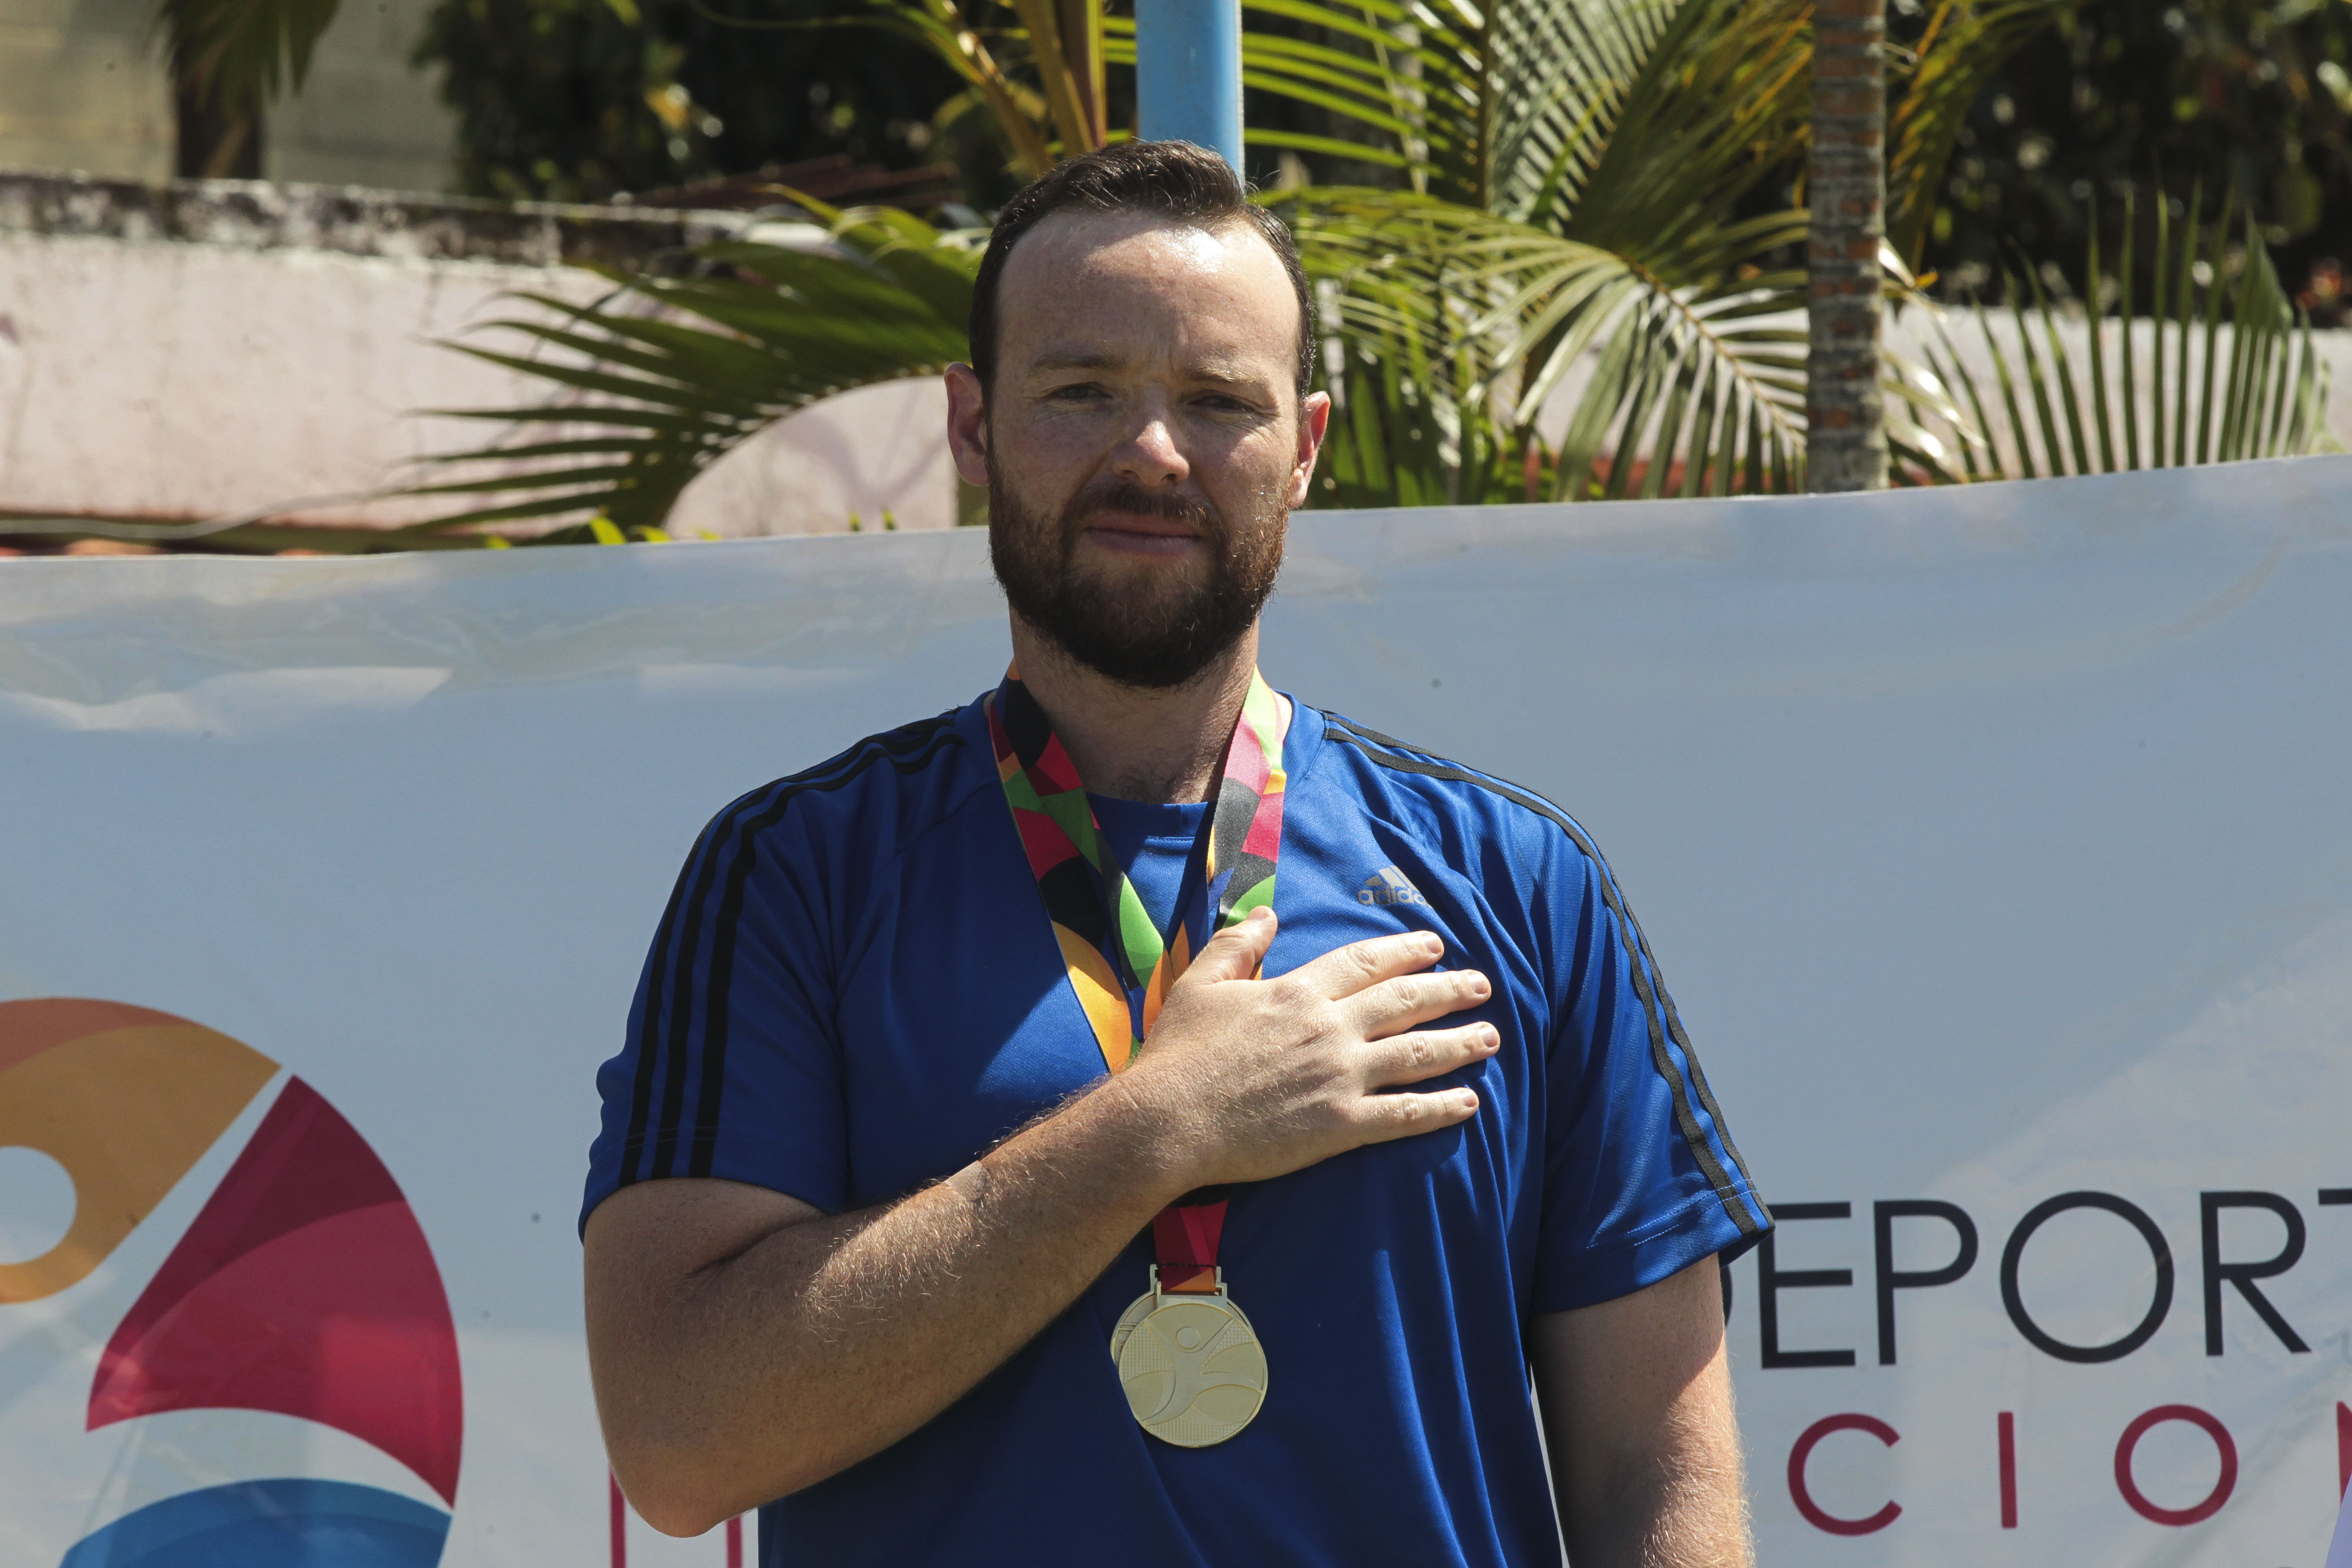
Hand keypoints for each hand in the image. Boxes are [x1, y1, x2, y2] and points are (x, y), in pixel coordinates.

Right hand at [1116, 908, 1494, 1189]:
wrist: (1166, 1122)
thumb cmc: (1178, 1055)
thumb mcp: (1200, 984)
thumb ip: (1236, 945)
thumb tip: (1266, 914)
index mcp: (1297, 993)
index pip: (1365, 963)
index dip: (1404, 952)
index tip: (1434, 946)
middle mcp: (1329, 1029)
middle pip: (1405, 1002)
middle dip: (1450, 990)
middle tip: (1481, 985)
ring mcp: (1339, 1077)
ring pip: (1417, 1054)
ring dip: (1460, 1043)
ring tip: (1491, 1037)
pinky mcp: (1340, 1125)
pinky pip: (1403, 1114)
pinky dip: (1441, 1108)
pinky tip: (1469, 1102)